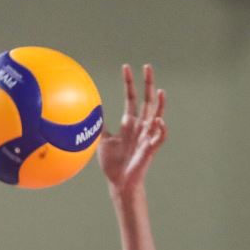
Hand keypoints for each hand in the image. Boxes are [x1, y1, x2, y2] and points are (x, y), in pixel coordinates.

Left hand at [98, 64, 166, 196]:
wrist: (119, 182)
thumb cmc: (112, 164)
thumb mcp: (102, 141)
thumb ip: (99, 126)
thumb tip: (89, 113)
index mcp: (129, 123)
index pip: (130, 98)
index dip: (129, 83)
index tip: (126, 67)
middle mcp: (140, 126)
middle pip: (146, 100)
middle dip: (147, 83)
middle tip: (147, 66)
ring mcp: (146, 136)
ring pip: (157, 115)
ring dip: (159, 103)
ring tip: (159, 90)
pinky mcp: (150, 148)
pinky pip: (159, 136)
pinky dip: (161, 128)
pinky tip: (158, 120)